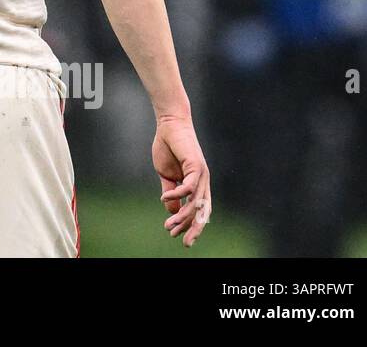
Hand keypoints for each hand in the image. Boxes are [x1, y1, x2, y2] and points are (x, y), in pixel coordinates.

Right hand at [153, 115, 211, 246]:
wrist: (169, 125)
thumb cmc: (168, 147)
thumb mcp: (166, 175)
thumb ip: (170, 193)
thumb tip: (172, 211)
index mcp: (197, 185)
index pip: (199, 210)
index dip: (192, 225)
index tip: (178, 237)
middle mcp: (203, 182)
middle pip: (203, 211)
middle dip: (194, 228)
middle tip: (183, 242)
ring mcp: (201, 174)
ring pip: (195, 202)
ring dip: (182, 216)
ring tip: (169, 224)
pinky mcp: (196, 165)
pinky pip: (188, 186)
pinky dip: (176, 194)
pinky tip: (164, 197)